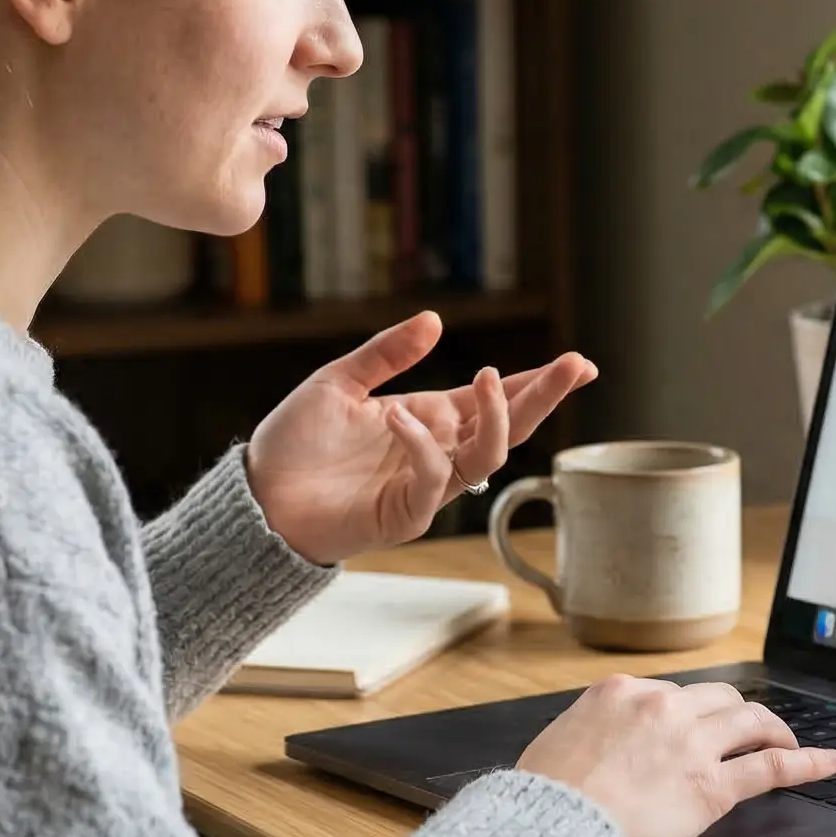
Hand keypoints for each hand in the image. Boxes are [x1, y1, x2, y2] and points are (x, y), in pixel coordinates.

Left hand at [244, 311, 597, 565]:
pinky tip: (401, 416)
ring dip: (495, 419)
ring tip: (486, 377)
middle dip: (544, 397)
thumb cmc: (295, 444)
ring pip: (485, 459)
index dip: (536, 383)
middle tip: (576, 366)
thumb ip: (386, 354)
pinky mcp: (401, 516)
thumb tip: (435, 321)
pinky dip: (422, 447)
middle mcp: (435, 452)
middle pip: (508, 429)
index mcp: (427, 419)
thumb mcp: (339, 382)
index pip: (494, 400)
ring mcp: (422, 487)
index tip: (578, 364)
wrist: (257, 495)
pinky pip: (431, 483)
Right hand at [516, 676, 835, 836]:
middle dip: (736, 712)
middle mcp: (661, 707)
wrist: (552, 827)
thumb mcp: (561, 739)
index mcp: (620, 692)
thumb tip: (605, 738)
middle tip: (750, 728)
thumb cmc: (546, 796)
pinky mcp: (712, 786)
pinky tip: (826, 763)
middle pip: (718, 697)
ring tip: (787, 740)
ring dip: (773, 728)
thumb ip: (595, 728)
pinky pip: (771, 767)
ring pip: (750, 721)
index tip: (695, 723)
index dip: (689, 711)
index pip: (670, 692)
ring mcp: (691, 744)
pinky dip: (804, 761)